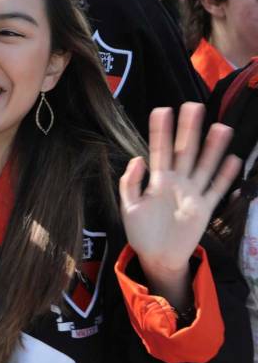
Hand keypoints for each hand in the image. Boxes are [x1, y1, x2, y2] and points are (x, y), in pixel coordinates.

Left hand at [119, 103, 241, 306]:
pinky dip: (225, 176)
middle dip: (188, 130)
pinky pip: (216, 190)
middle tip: (194, 105)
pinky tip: (234, 159)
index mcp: (157, 180)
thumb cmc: (141, 232)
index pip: (159, 150)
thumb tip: (138, 158)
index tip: (163, 109)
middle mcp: (177, 182)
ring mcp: (192, 194)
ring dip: (212, 148)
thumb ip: (131, 183)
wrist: (157, 257)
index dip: (161, 131)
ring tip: (221, 127)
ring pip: (204, 166)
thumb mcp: (129, 207)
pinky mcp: (204, 209)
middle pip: (184, 151)